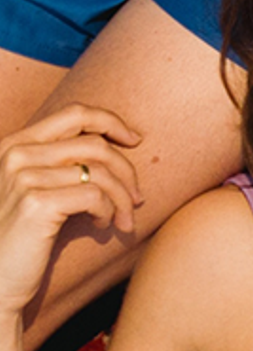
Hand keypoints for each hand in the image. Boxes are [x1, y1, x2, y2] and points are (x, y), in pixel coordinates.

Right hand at [0, 107, 142, 322]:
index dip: (112, 122)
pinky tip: (103, 226)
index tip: (135, 140)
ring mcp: (23, 177)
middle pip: (96, 144)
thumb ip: (63, 162)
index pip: (75, 114)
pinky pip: (95, 195)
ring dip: (123, 198)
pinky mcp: (35, 203)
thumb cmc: (26, 236)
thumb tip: (123, 140)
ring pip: (101, 172)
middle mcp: (16, 155)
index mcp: (16, 145)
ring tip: (123, 219)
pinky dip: (109, 211)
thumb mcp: (39, 189)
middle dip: (127, 171)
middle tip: (137, 198)